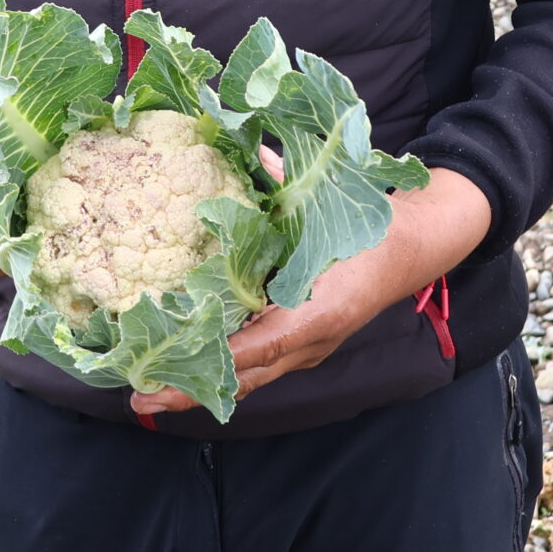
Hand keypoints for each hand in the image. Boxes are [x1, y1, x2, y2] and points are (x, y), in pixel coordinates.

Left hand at [129, 166, 491, 416]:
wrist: (410, 250)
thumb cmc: (370, 230)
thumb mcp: (328, 208)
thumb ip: (284, 185)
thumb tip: (250, 154)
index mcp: (320, 311)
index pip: (260, 345)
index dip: (216, 358)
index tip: (174, 367)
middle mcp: (312, 340)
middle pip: (246, 377)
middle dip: (193, 390)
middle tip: (142, 397)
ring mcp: (309, 349)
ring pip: (250, 380)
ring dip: (202, 388)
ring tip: (152, 395)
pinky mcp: (304, 346)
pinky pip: (258, 368)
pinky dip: (223, 373)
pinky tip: (188, 370)